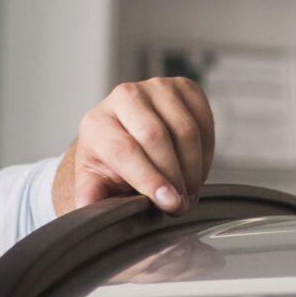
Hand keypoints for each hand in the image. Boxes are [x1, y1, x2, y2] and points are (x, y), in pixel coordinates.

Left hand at [52, 78, 215, 214]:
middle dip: (175, 177)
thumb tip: (89, 209)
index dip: (150, 179)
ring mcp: (156, 87)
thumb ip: (92, 198)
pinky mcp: (184, 87)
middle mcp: (124, 97)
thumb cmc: (109, 163)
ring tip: (189, 193)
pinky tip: (197, 171)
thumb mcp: (94, 184)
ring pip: (185, 130)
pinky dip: (206, 153)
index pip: (124, 150)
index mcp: (96, 123)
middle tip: (181, 205)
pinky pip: (205, 122)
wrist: (124, 135)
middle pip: (156, 137)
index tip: (169, 202)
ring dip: (194, 168)